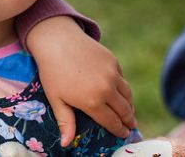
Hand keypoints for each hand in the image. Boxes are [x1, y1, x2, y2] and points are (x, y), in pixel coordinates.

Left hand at [25, 17, 135, 145]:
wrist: (57, 40)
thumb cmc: (52, 72)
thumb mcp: (56, 99)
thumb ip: (65, 122)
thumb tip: (66, 144)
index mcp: (92, 102)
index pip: (112, 122)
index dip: (119, 130)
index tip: (124, 134)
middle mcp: (106, 89)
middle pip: (124, 110)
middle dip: (129, 120)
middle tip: (131, 126)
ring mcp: (112, 74)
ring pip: (127, 95)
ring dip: (130, 105)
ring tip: (130, 111)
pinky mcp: (113, 61)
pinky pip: (122, 78)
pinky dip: (123, 87)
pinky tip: (120, 91)